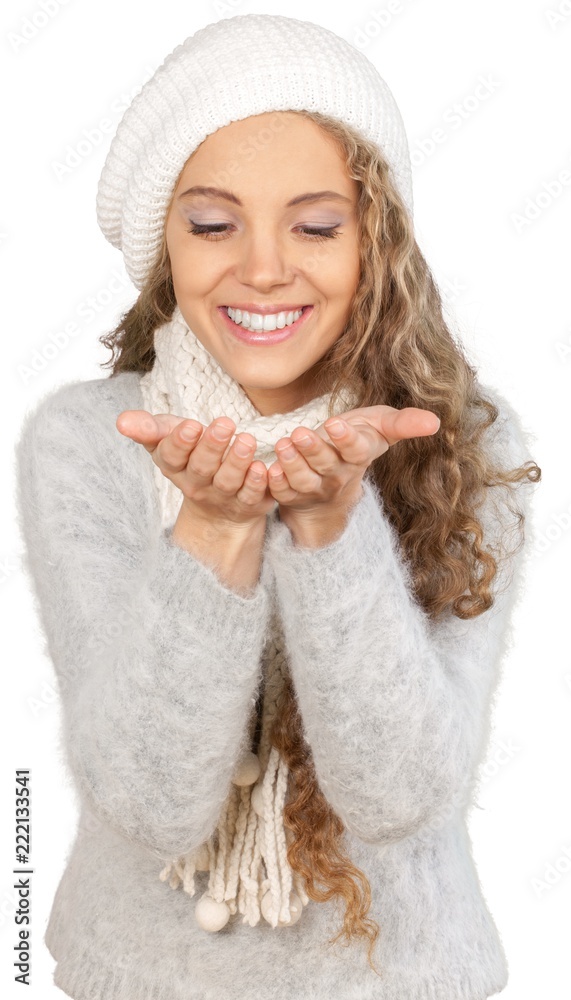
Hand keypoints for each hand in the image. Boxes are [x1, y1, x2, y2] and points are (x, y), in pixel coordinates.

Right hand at [116, 410, 275, 527]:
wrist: (216, 506)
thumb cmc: (190, 458)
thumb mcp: (168, 439)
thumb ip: (148, 428)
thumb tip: (121, 421)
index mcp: (174, 467)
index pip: (172, 456)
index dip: (180, 443)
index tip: (191, 426)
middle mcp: (195, 485)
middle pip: (201, 467)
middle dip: (212, 446)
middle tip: (225, 424)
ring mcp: (221, 497)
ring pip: (227, 482)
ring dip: (236, 462)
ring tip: (246, 440)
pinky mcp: (246, 504)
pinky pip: (250, 496)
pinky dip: (256, 483)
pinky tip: (261, 467)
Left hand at [267, 404, 440, 515]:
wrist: (335, 476)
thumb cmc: (358, 441)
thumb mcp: (381, 428)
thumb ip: (404, 423)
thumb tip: (435, 421)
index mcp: (359, 456)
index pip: (356, 449)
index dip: (347, 439)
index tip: (337, 424)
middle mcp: (338, 475)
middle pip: (327, 465)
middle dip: (313, 450)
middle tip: (299, 433)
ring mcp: (315, 488)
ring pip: (303, 481)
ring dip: (292, 465)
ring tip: (282, 444)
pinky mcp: (293, 495)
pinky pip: (283, 493)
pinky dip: (275, 484)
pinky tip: (267, 470)